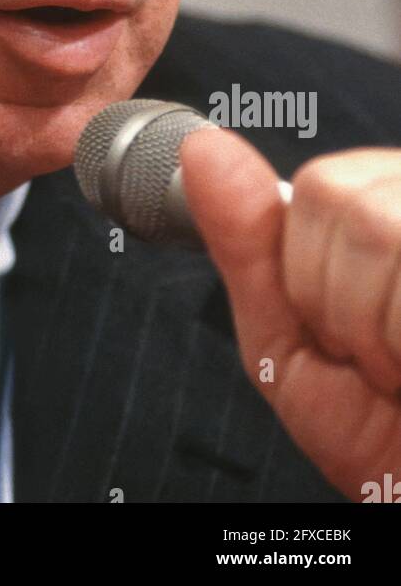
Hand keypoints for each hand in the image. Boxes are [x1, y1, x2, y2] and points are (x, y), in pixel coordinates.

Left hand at [179, 127, 400, 500]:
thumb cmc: (383, 436)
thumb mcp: (289, 341)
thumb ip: (245, 244)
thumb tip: (203, 149)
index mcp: (392, 206)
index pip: (322, 186)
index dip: (310, 273)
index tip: (340, 330)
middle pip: (353, 205)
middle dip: (345, 307)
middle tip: (382, 357)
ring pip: (387, 233)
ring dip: (388, 334)